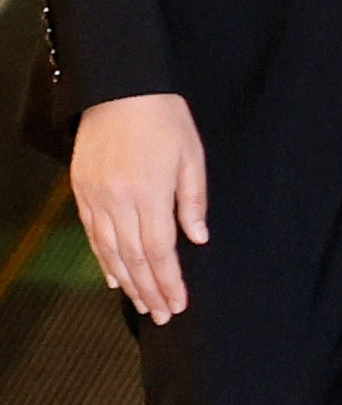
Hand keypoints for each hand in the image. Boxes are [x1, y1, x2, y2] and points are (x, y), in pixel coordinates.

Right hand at [72, 93, 206, 321]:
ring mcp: (95, 197)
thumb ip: (193, 201)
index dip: (168, 282)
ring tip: (142, 304)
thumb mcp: (191, 157)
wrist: (119, 89)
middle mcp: (118, 201)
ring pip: (109, 251)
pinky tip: (113, 277)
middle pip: (133, 258)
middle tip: (162, 315)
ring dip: (126, 281)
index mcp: (149, 194)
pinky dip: (103, 259)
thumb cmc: (164, 120)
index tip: (178, 304)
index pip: (159, 251)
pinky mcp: (81, 190)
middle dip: (149, 290)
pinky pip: (91, 234)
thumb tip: (196, 240)